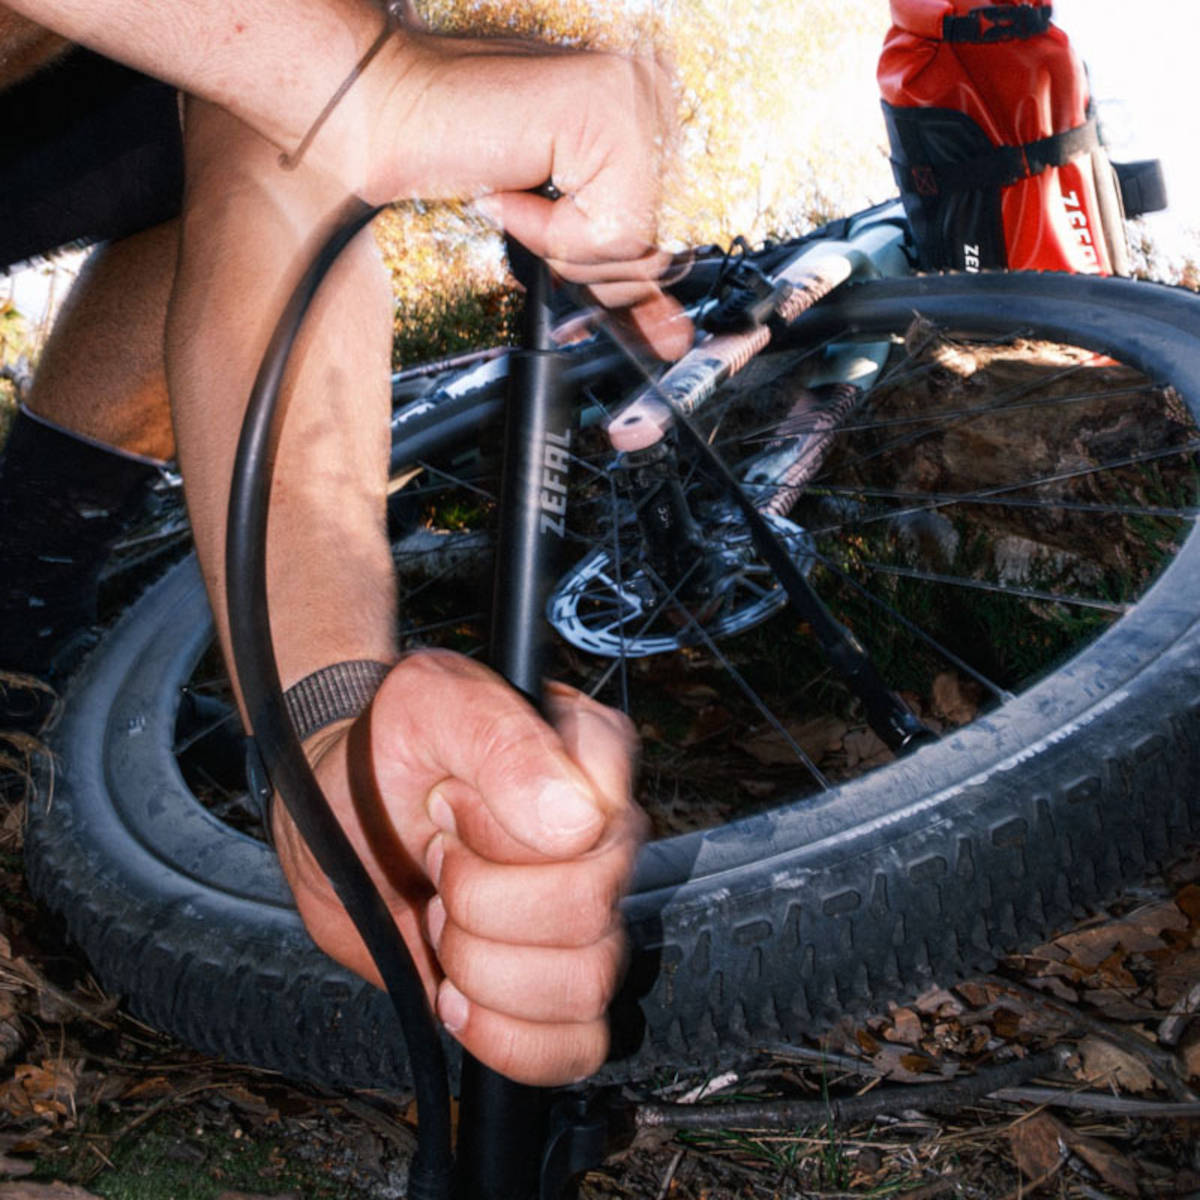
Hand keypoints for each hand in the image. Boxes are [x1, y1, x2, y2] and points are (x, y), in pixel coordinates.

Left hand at [272, 650, 643, 1086]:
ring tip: (440, 913)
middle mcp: (606, 841)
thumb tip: (580, 823)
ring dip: (479, 961)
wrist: (338, 806)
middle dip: (477, 899)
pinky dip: (503, 1037)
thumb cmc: (387, 746)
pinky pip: (576, 1049)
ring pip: (584, 986)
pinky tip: (453, 993)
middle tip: (434, 858)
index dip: (505, 834)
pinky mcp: (553, 988)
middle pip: (589, 913)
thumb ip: (500, 739)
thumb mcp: (426, 704)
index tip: (448, 802)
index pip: (602, 826)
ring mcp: (588, 919)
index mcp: (594, 760)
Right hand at [360, 32, 691, 358]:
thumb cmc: (461, 162)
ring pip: (643, 243)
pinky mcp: (611, 104)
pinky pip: (615, 228)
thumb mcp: (566, 239)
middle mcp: (656, 94)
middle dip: (596, 265)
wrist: (390, 119)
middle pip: (668, 247)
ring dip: (568, 247)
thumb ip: (623, 281)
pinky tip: (520, 185)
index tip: (629, 312)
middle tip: (543, 221)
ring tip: (526, 197)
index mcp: (652, 120)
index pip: (685, 234)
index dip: (640, 279)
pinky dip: (556, 231)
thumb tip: (673, 340)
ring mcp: (639, 93)